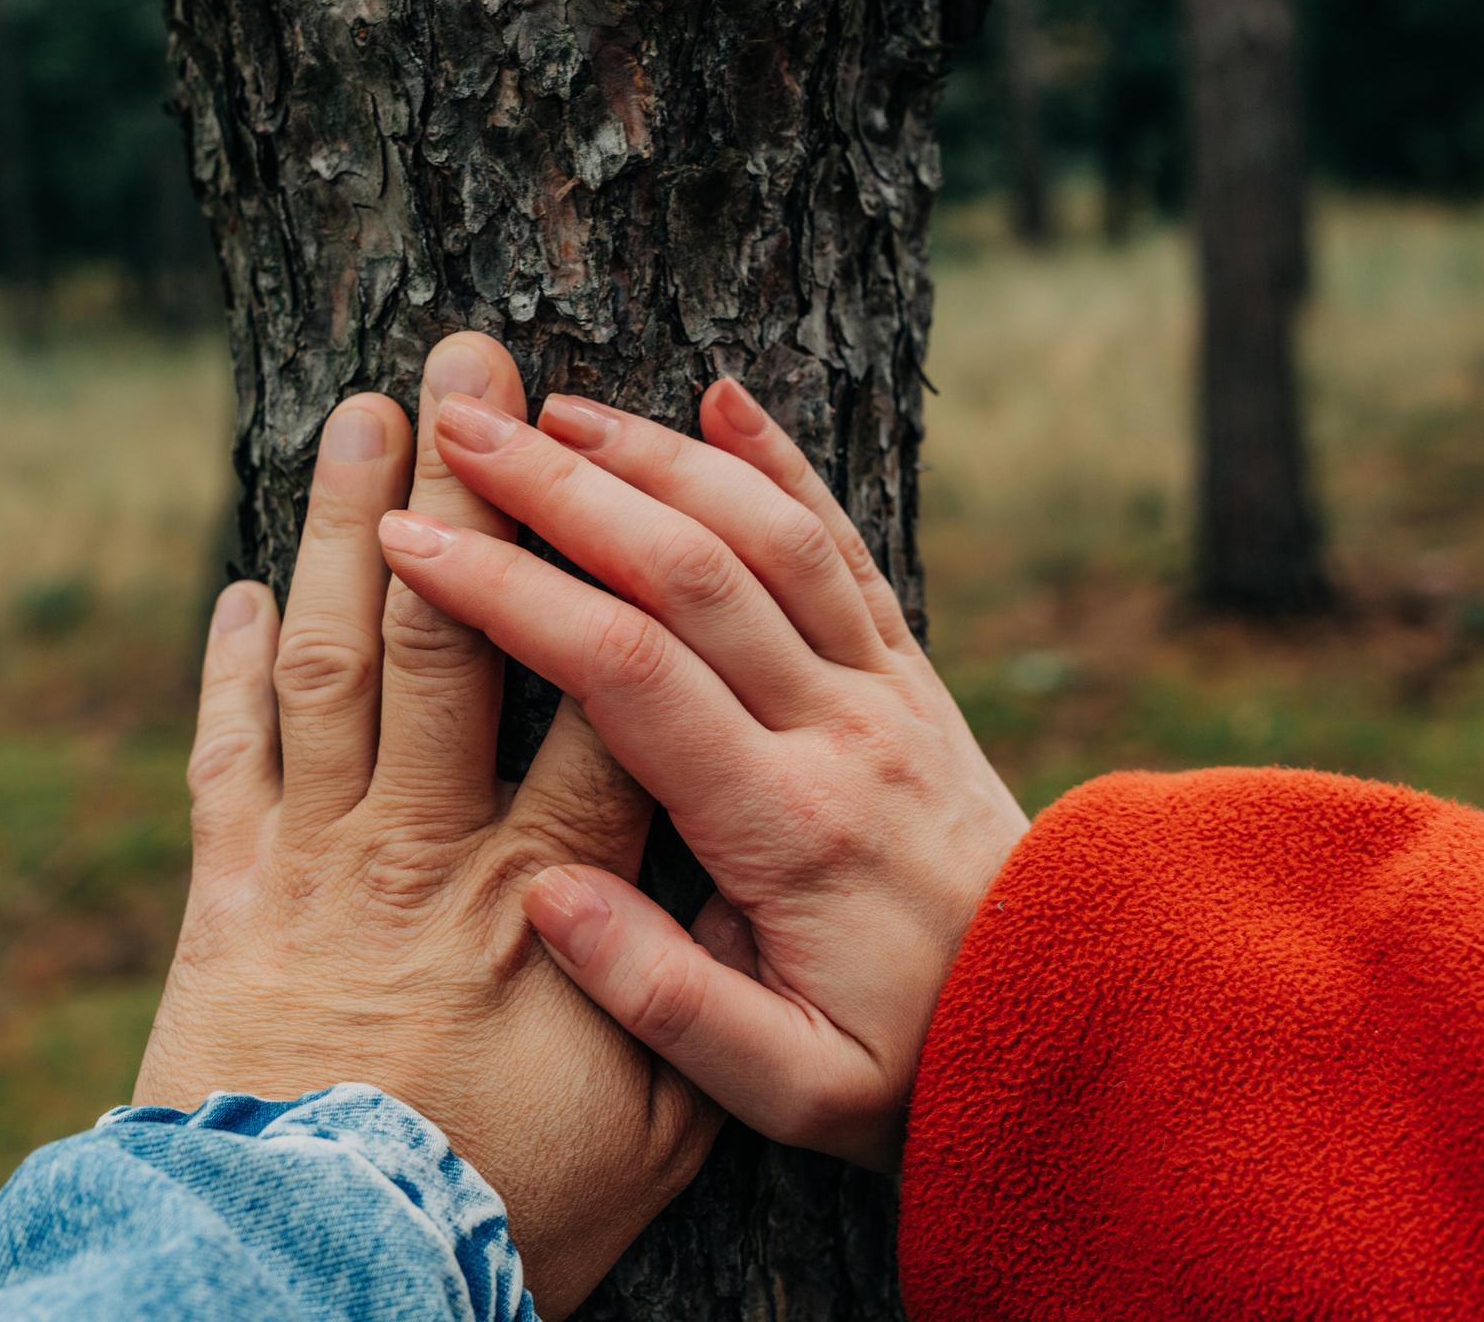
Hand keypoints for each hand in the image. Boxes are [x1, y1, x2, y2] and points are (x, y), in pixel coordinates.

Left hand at [134, 334, 712, 1315]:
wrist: (303, 1272)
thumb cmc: (495, 1213)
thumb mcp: (650, 1138)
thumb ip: (690, 995)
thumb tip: (716, 883)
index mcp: (544, 894)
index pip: (598, 699)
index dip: (606, 565)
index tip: (610, 452)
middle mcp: (426, 848)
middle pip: (451, 639)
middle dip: (467, 490)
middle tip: (466, 361)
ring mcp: (314, 860)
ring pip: (332, 665)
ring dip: (343, 528)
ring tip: (359, 413)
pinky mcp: (224, 894)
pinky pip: (223, 757)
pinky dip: (229, 668)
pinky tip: (241, 586)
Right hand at [377, 373, 1029, 1169]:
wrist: (1066, 1011)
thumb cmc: (908, 1057)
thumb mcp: (789, 1087)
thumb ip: (666, 1000)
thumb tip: (547, 895)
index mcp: (785, 825)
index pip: (628, 671)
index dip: (513, 597)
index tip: (417, 544)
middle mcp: (838, 728)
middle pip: (691, 569)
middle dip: (565, 490)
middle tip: (464, 431)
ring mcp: (885, 685)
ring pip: (770, 534)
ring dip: (660, 457)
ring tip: (555, 408)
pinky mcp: (912, 669)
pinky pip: (848, 545)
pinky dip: (786, 463)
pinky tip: (725, 396)